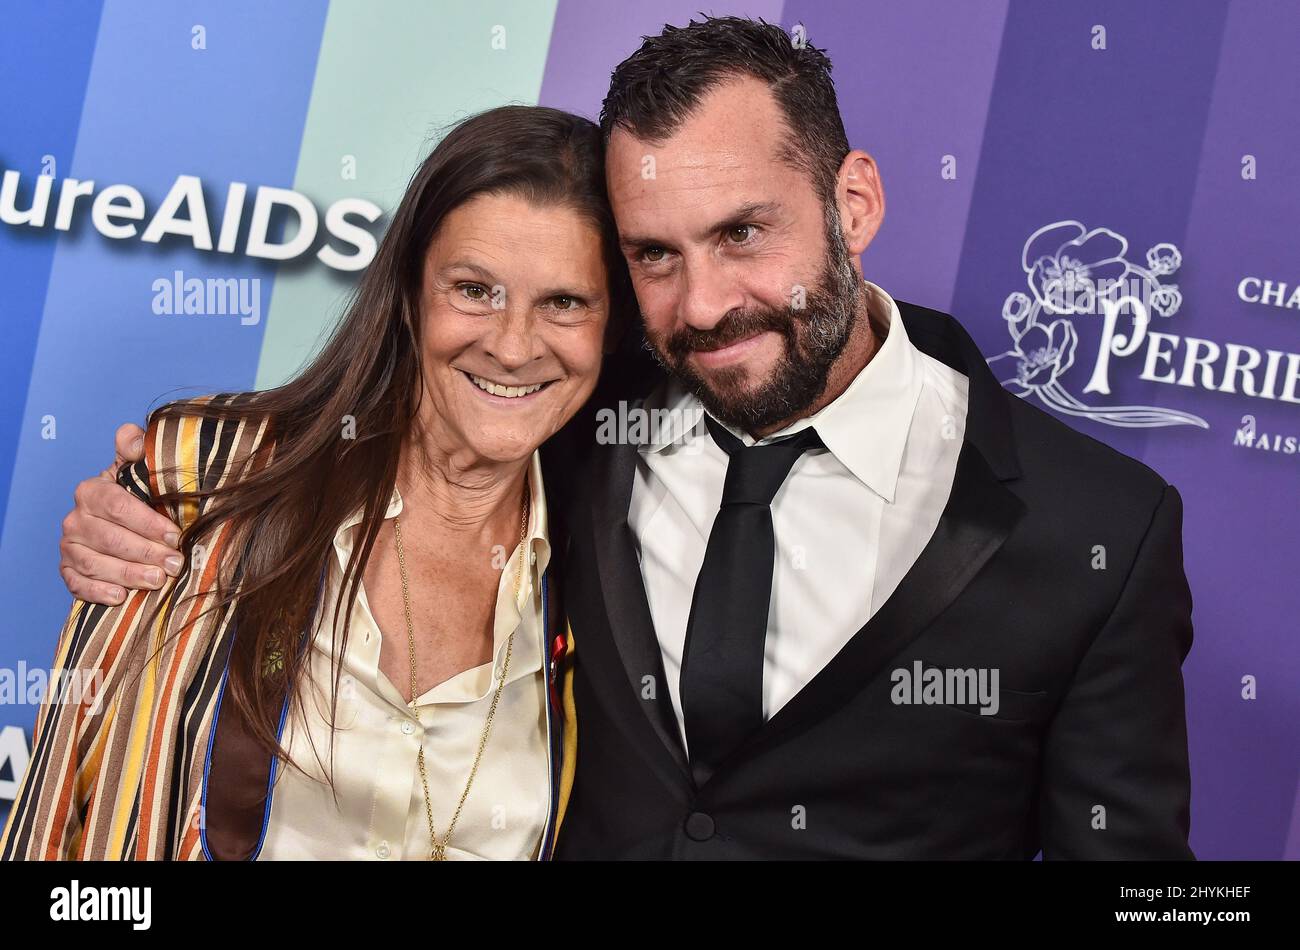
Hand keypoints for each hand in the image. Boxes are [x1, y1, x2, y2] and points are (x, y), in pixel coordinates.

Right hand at [59, 423, 183, 604]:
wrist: (116, 519)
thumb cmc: (134, 495)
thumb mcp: (136, 469)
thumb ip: (136, 449)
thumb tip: (132, 436)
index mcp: (91, 491)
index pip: (118, 506)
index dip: (148, 523)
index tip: (175, 535)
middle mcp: (75, 518)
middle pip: (111, 539)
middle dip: (146, 553)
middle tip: (175, 563)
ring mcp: (69, 546)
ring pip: (96, 563)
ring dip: (129, 574)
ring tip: (158, 580)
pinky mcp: (67, 570)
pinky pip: (77, 584)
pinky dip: (98, 592)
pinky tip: (121, 597)